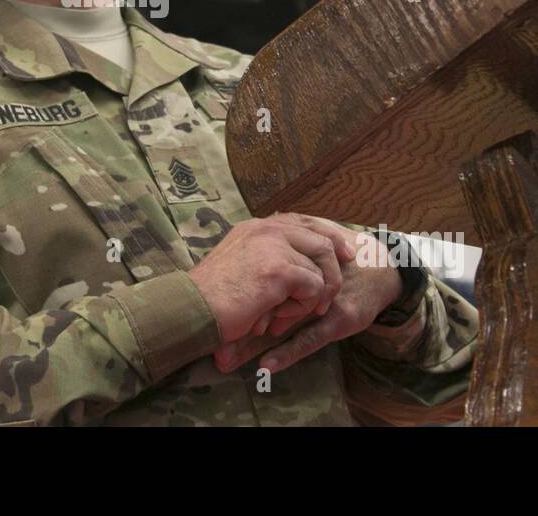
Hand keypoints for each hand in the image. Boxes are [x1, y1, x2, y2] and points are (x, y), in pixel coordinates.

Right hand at [187, 214, 355, 341]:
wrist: (193, 307)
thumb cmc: (211, 295)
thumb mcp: (239, 265)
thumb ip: (264, 258)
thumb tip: (296, 269)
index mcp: (256, 226)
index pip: (303, 221)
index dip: (328, 235)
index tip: (344, 251)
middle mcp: (267, 229)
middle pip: (321, 237)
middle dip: (336, 261)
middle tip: (341, 281)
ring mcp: (274, 246)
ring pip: (319, 268)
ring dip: (313, 295)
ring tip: (293, 312)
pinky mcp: (281, 269)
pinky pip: (313, 287)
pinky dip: (303, 306)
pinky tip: (279, 316)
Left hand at [212, 232, 403, 374]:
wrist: (384, 266)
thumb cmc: (341, 261)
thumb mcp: (310, 251)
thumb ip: (280, 258)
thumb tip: (239, 266)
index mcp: (291, 261)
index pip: (254, 281)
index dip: (229, 298)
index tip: (202, 315)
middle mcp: (302, 279)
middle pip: (260, 301)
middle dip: (234, 322)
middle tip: (207, 342)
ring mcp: (320, 300)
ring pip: (280, 322)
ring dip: (252, 342)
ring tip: (225, 359)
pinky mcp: (338, 318)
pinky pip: (309, 338)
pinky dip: (287, 352)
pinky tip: (267, 366)